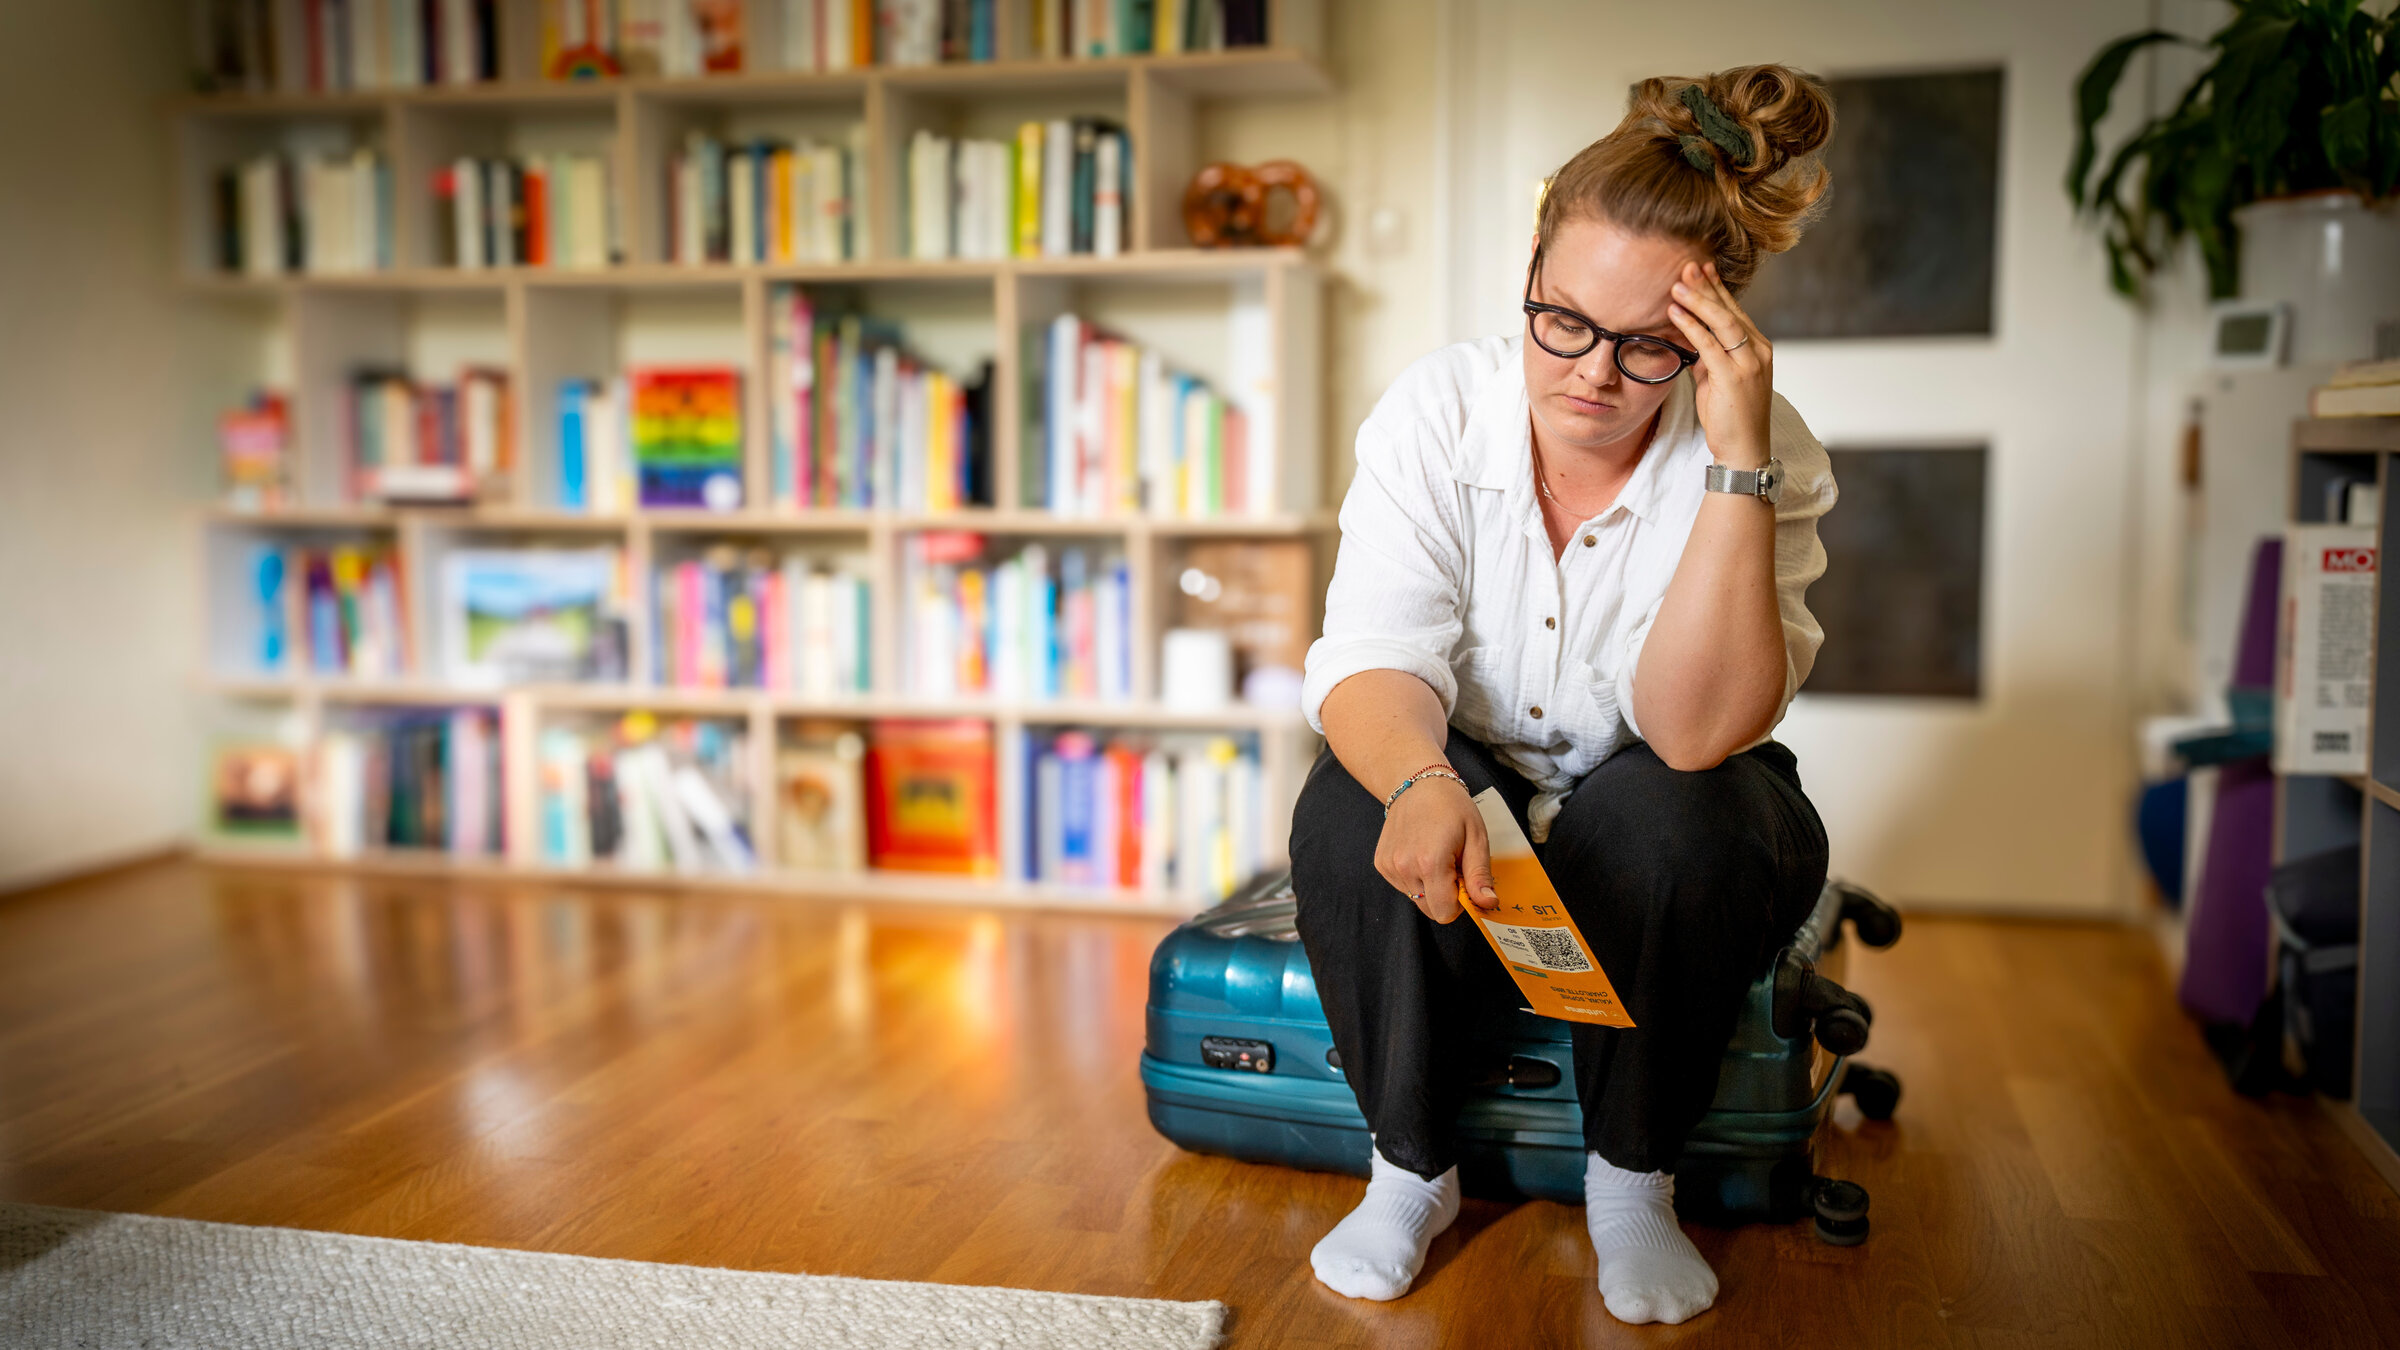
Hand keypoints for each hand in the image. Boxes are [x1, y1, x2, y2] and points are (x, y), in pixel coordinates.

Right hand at [1373, 775, 1498, 923]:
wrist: (1418, 783)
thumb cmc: (1452, 807)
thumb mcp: (1477, 838)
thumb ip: (1480, 875)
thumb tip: (1487, 903)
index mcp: (1431, 862)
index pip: (1444, 912)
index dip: (1459, 903)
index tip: (1465, 882)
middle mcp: (1405, 867)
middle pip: (1429, 909)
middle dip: (1445, 895)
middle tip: (1452, 866)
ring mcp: (1390, 866)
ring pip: (1416, 899)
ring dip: (1430, 886)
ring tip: (1436, 856)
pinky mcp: (1381, 864)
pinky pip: (1403, 887)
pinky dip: (1415, 878)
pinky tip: (1420, 853)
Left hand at [1667, 261, 1772, 469]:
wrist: (1743, 449)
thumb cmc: (1730, 417)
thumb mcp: (1717, 380)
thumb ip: (1708, 357)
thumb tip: (1689, 338)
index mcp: (1758, 349)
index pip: (1736, 311)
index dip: (1718, 289)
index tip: (1702, 269)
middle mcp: (1758, 352)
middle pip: (1730, 310)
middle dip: (1707, 287)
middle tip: (1687, 265)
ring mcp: (1749, 364)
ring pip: (1722, 322)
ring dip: (1698, 300)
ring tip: (1677, 283)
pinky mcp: (1735, 377)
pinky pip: (1710, 345)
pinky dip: (1691, 327)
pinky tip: (1675, 313)